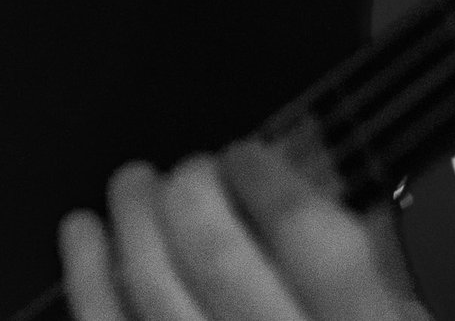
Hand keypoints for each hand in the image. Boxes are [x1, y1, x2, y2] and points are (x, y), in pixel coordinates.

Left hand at [58, 139, 430, 320]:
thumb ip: (372, 280)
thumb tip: (314, 182)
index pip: (317, 244)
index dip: (272, 181)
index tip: (248, 155)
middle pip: (221, 261)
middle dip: (191, 195)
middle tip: (184, 172)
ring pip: (152, 300)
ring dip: (129, 228)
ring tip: (128, 189)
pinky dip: (89, 287)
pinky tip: (82, 244)